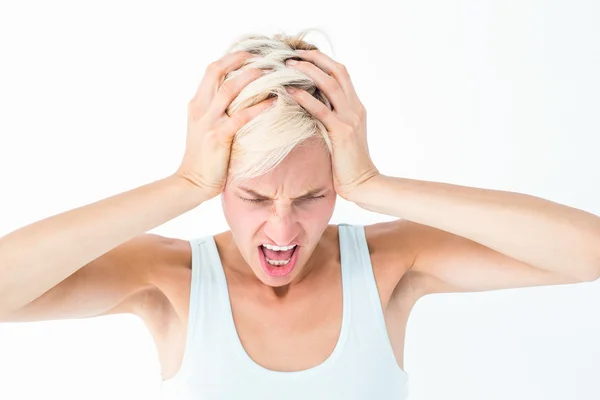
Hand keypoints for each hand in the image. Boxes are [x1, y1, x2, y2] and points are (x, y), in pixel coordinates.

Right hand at [175, 51, 275, 198]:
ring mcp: (208, 122)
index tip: (250, 53)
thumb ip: (216, 111)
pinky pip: (241, 117)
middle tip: (263, 56)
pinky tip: (274, 102)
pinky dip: (259, 107)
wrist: (192, 182)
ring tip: (270, 72)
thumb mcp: (204, 127)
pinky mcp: (218, 137)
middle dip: (240, 60)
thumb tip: (240, 99)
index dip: (230, 58)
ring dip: (250, 78)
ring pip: (229, 90)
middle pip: (217, 72)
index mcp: (197, 104)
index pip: (211, 70)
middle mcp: (200, 108)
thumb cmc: (204, 157)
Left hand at [284, 50, 379, 201]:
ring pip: (330, 84)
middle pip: (337, 71)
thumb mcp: (341, 135)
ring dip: (308, 71)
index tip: (302, 55)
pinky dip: (305, 98)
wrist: (363, 183)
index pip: (341, 73)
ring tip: (288, 65)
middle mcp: (355, 108)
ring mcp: (350, 119)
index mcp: (356, 107)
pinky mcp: (342, 133)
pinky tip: (290, 92)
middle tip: (292, 52)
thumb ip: (331, 118)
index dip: (322, 60)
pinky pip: (321, 110)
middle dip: (314, 58)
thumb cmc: (348, 164)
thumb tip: (309, 107)